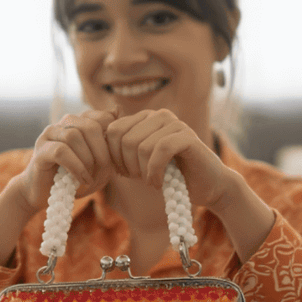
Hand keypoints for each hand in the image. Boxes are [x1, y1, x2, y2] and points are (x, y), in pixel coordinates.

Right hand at [13, 109, 116, 214]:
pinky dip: (76, 167)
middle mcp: (64, 124)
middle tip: (104, 172)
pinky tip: (80, 180)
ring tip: (90, 178)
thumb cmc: (73, 177)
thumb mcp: (97, 163)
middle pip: (89, 126)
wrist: (43, 193)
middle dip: (101, 152)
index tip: (113, 159)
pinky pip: (61, 151)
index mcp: (80, 122)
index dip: (111, 139)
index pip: (102, 117)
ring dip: (87, 161)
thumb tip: (119, 110)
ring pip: (73, 136)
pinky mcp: (40, 151)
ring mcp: (49, 135)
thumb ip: (109, 143)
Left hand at [104, 109, 230, 208]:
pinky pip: (160, 151)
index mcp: (145, 118)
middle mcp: (159, 115)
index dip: (113, 157)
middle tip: (141, 178)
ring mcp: (175, 123)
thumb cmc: (172, 176)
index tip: (126, 173)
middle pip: (124, 139)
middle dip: (128, 166)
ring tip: (153, 181)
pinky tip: (159, 182)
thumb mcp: (140, 162)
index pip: (112, 131)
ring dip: (143, 171)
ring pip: (140, 146)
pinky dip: (155, 172)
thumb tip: (94, 145)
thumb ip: (122, 151)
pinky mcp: (188, 137)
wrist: (207, 186)